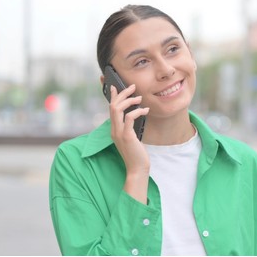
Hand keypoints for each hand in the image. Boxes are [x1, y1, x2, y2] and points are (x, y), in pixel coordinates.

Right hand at [109, 84, 149, 203]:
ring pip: (118, 109)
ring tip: (139, 98)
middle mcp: (114, 130)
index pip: (110, 109)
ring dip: (129, 100)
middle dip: (122, 94)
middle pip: (113, 106)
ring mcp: (119, 133)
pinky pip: (129, 118)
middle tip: (132, 87)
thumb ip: (130, 128)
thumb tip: (135, 115)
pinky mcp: (127, 136)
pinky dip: (137, 111)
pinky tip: (145, 110)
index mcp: (114, 130)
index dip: (112, 96)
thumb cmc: (137, 154)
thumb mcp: (132, 138)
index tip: (115, 86)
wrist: (137, 169)